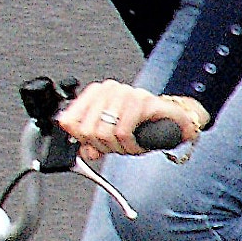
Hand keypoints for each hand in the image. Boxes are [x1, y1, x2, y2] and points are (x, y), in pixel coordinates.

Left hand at [57, 82, 206, 160]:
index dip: (80, 139)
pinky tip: (137, 145)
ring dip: (118, 148)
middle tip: (116, 147)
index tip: (92, 145)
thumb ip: (91, 142)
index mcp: (96, 93)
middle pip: (87, 130)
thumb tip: (85, 151)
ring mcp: (125, 93)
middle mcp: (109, 89)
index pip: (69, 120)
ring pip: (104, 133)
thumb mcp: (110, 134)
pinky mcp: (141, 101)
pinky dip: (130, 146)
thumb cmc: (141, 124)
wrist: (173, 119)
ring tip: (129, 145)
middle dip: (102, 147)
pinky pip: (123, 133)